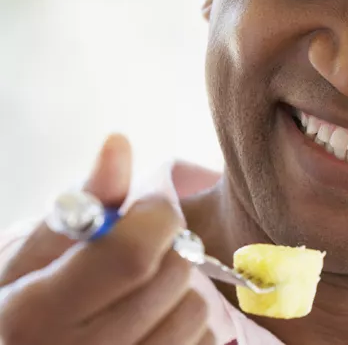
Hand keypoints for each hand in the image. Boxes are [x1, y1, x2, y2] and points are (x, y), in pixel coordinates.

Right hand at [0, 135, 213, 344]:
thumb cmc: (22, 313)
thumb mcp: (32, 259)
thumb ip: (81, 202)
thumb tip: (119, 142)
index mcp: (36, 314)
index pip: (132, 253)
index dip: (156, 218)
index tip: (150, 211)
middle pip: (172, 275)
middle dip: (167, 249)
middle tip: (141, 253)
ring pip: (196, 310)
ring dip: (178, 290)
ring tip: (142, 293)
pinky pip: (206, 342)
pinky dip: (190, 327)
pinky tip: (154, 326)